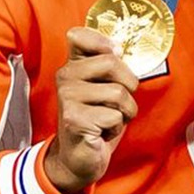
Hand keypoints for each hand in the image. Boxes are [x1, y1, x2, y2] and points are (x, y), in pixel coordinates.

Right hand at [44, 27, 138, 193]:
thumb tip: (122, 49)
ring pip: (118, 92)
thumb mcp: (105, 88)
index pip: (78, 35)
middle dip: (128, 86)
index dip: (102, 41)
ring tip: (109, 119)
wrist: (80, 157)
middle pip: (111, 62)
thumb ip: (111, 66)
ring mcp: (67, 97)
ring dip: (125, 111)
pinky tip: (101, 132)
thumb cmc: (98, 120)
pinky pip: (114, 116)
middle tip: (118, 102)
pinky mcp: (74, 119)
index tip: (114, 52)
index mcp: (73, 65)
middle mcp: (65, 77)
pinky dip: (117, 127)